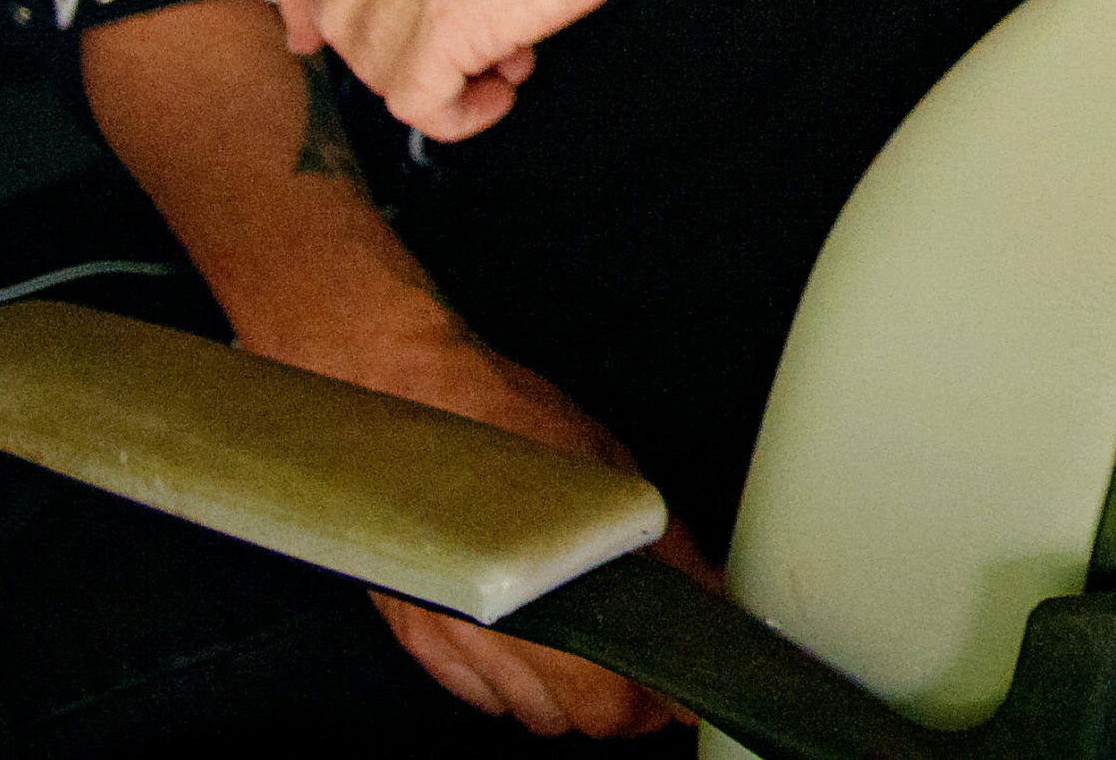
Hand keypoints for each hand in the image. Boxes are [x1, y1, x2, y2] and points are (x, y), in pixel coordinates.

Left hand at [281, 0, 688, 139]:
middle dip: (396, 51)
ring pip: (378, 66)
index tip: (309, 32)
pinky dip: (456, 116)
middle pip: (344, 18)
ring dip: (438, 81)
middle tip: (466, 47)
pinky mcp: (446, 22)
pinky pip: (418, 102)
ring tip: (505, 63)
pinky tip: (497, 96)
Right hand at [317, 325, 714, 737]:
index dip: (661, 701)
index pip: (617, 701)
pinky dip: (511, 685)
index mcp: (551, 594)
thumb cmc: (502, 422)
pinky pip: (478, 696)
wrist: (405, 395)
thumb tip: (710, 595)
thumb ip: (665, 552)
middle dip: (621, 705)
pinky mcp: (418, 635)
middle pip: (577, 720)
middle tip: (645, 670)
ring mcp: (450, 640)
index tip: (683, 691)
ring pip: (529, 715)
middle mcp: (496, 634)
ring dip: (566, 697)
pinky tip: (529, 640)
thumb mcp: (609, 478)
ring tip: (587, 650)